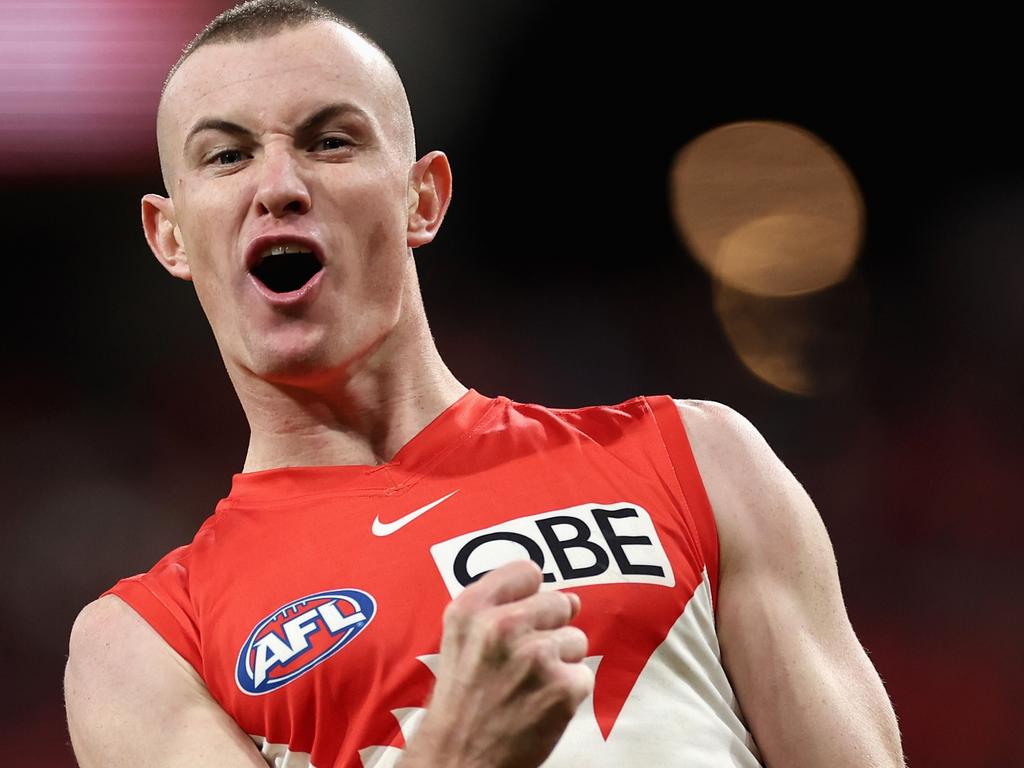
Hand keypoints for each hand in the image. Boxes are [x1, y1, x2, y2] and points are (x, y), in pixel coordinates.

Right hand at [401, 559, 592, 767]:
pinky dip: (568, 694)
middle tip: (522, 665)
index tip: (520, 620)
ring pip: (576, 640)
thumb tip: (572, 598)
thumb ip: (504, 605)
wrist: (457, 759)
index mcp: (472, 608)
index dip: (530, 596)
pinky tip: (540, 706)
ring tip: (528, 687)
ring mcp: (535, 656)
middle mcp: (502, 626)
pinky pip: (584, 675)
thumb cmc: (463, 699)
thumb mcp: (460, 637)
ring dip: (561, 663)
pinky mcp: (561, 687)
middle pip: (559, 602)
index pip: (527, 571)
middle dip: (549, 632)